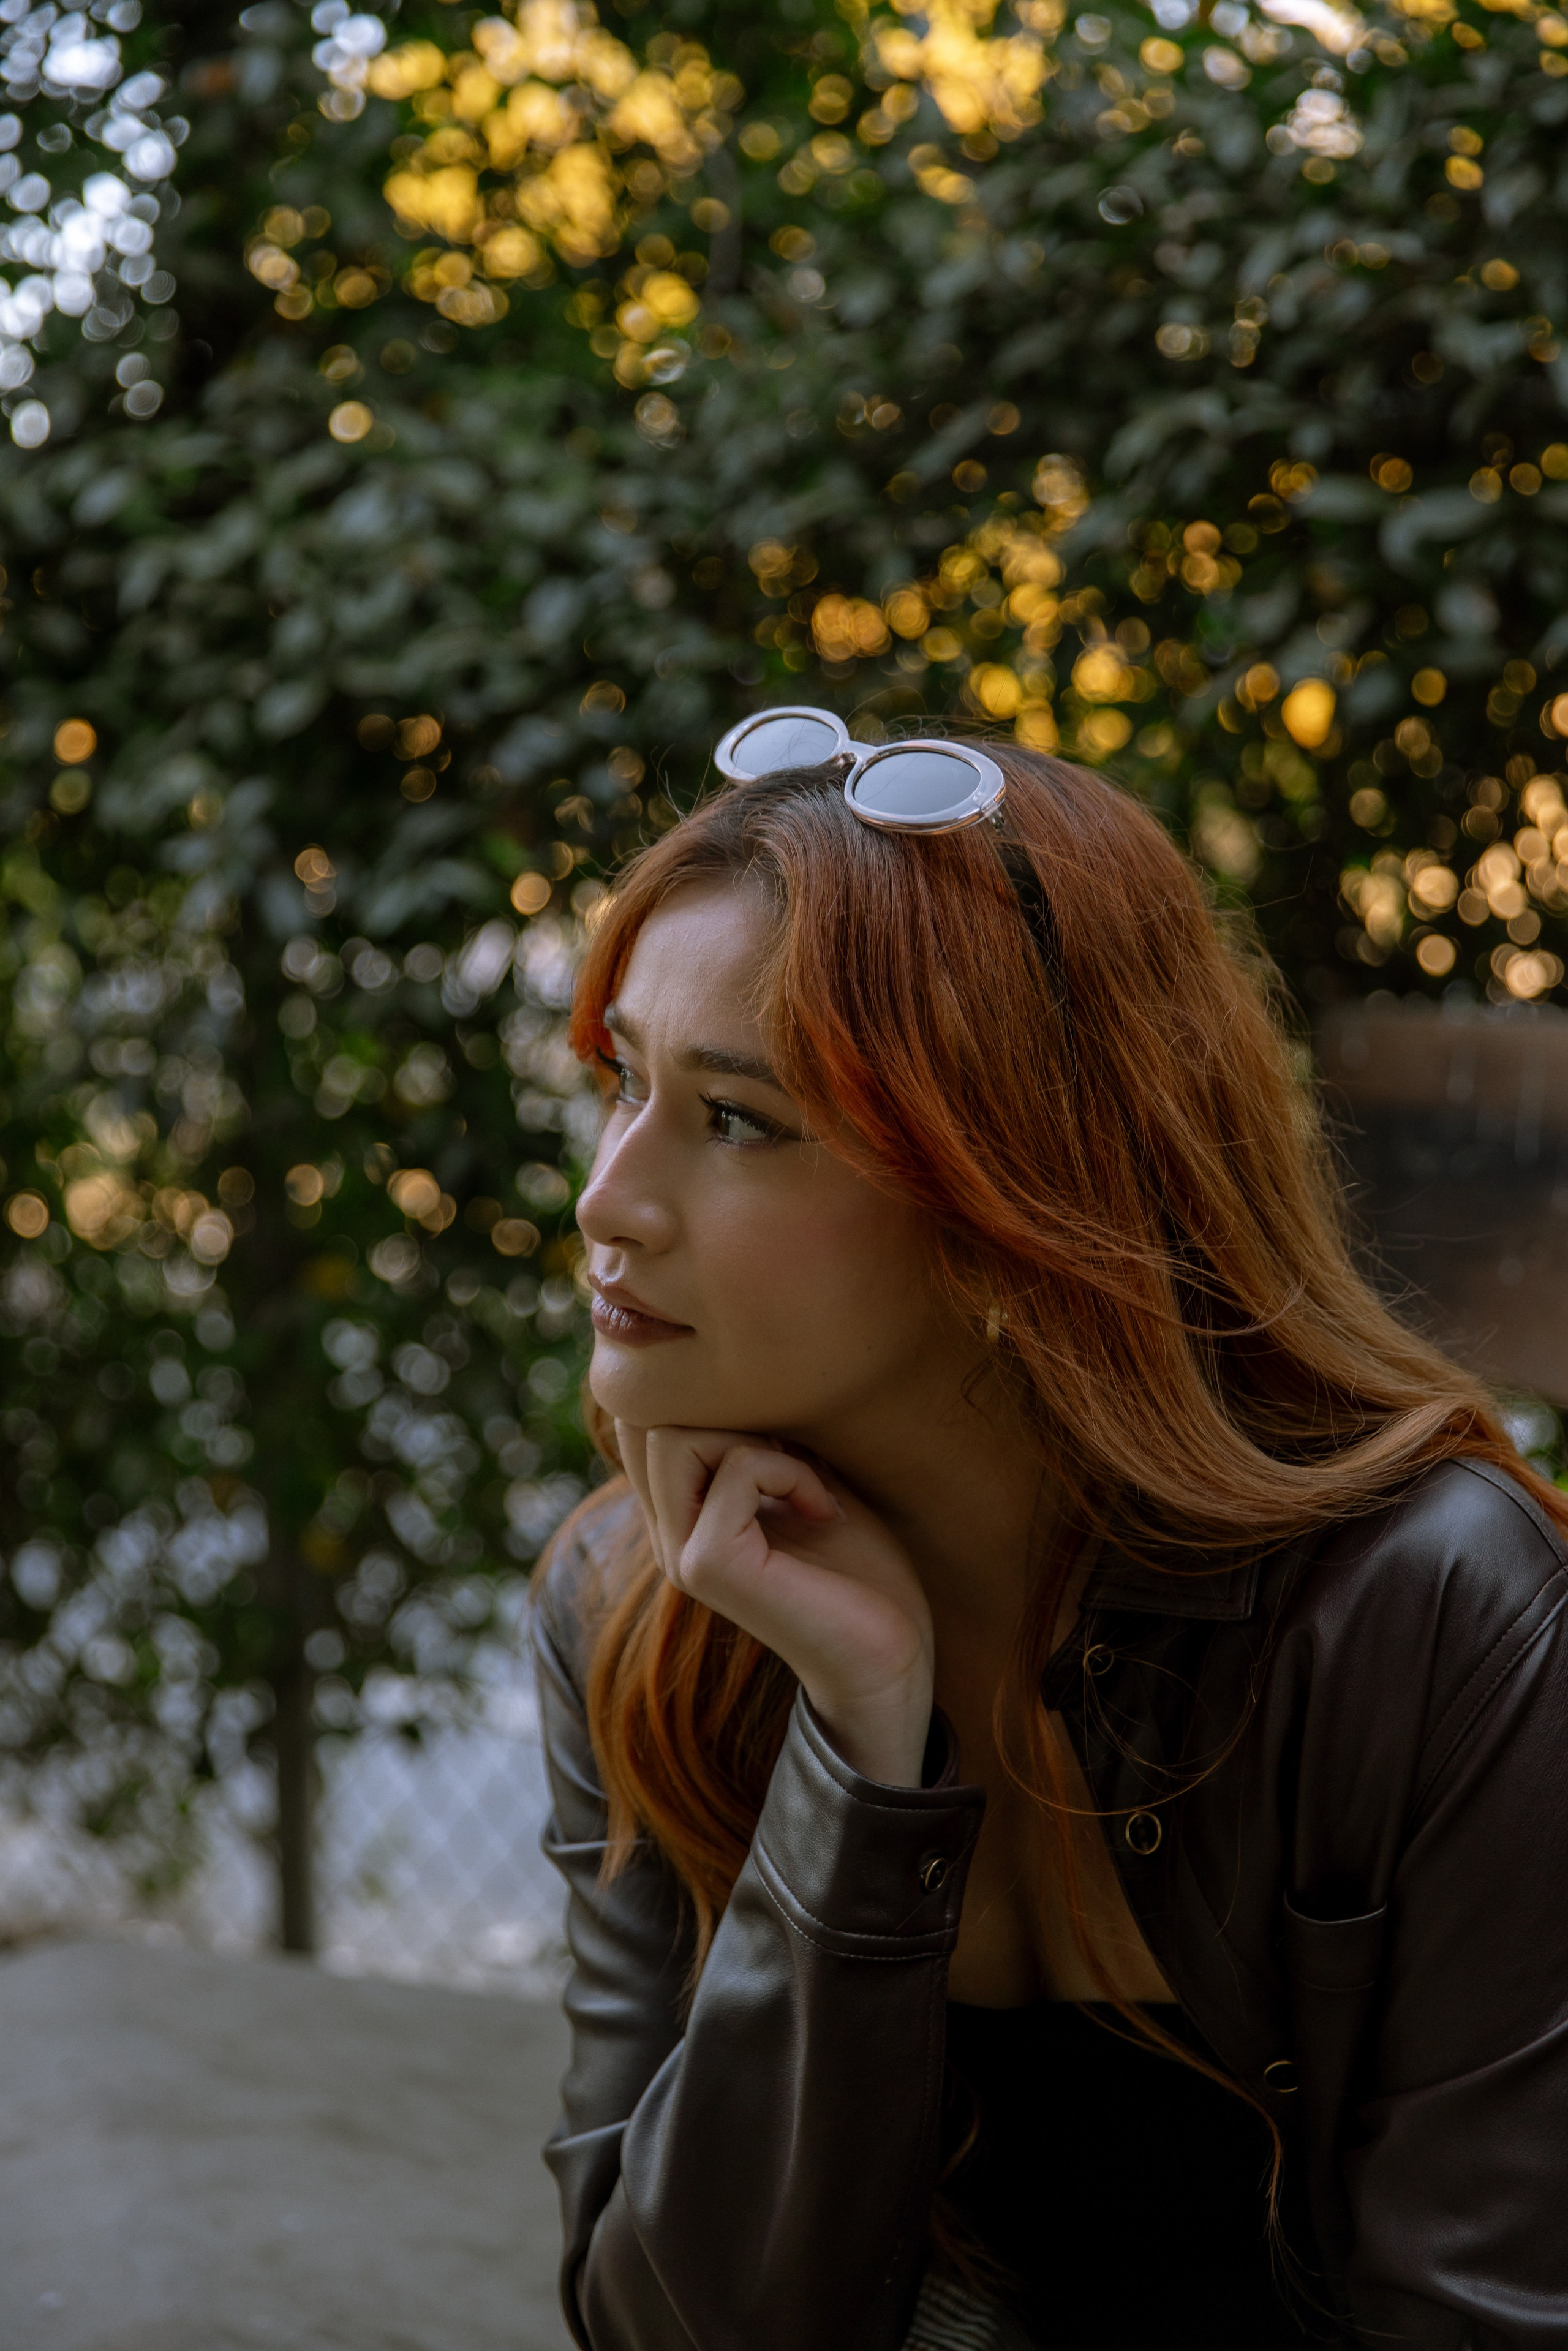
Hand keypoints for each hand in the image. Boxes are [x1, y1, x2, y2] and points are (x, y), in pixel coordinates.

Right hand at [616, 1422, 934, 1787]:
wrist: (889, 1656)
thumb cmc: (861, 1570)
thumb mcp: (803, 1477)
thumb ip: (759, 1436)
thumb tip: (732, 1372)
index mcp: (682, 1515)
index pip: (641, 1419)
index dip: (707, 1397)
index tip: (783, 1435)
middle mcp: (668, 1534)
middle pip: (649, 1416)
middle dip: (730, 1411)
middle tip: (793, 1454)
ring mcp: (682, 1553)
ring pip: (675, 1434)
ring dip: (758, 1438)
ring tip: (806, 1481)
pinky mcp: (710, 1565)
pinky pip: (738, 1467)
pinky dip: (790, 1471)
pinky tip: (823, 1511)